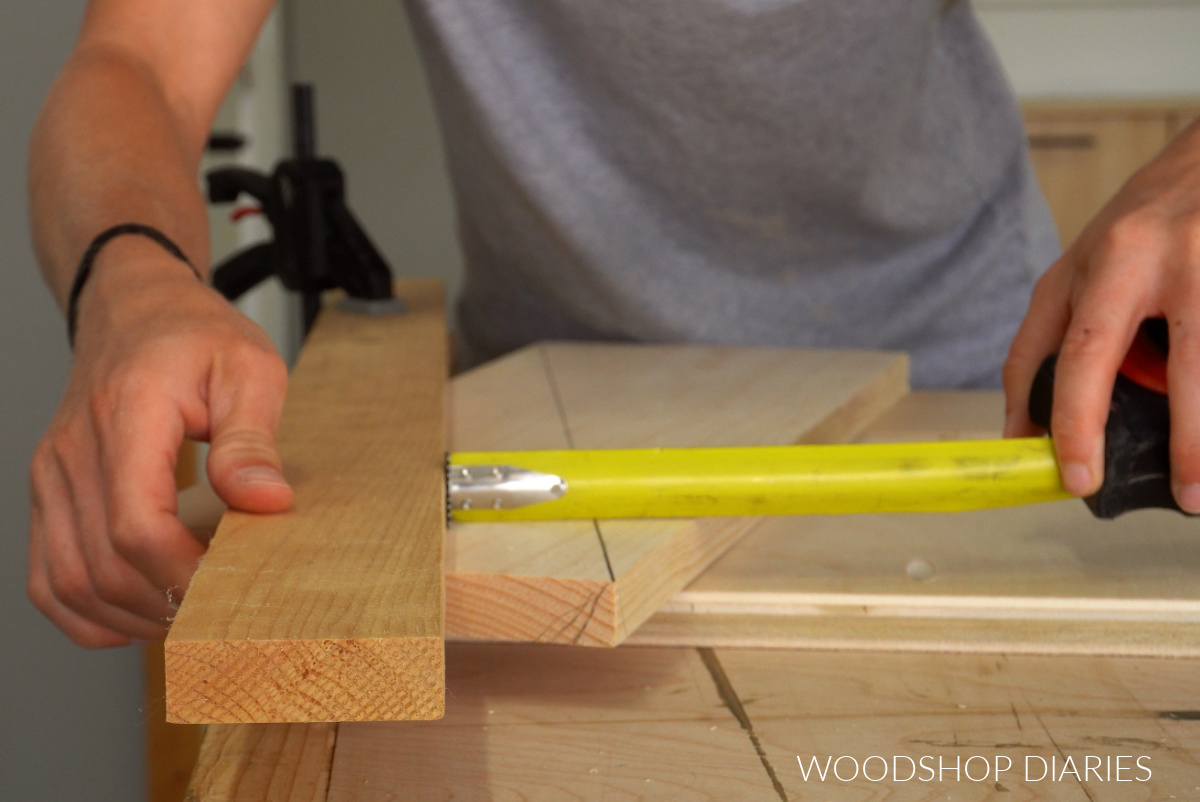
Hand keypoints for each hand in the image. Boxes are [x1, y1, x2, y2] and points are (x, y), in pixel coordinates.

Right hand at [27, 243, 293, 646]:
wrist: (137, 312)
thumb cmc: (196, 337)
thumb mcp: (250, 370)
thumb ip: (252, 440)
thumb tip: (267, 501)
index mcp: (126, 418)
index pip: (136, 526)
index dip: (184, 572)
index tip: (232, 582)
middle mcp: (72, 454)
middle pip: (103, 568)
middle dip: (167, 602)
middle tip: (224, 604)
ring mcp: (51, 479)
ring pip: (71, 584)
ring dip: (132, 617)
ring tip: (189, 609)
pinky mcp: (49, 497)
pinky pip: (48, 581)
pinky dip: (89, 614)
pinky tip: (138, 611)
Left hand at [1004, 120, 1199, 509]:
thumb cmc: (1155, 219)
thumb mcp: (1093, 264)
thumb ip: (1055, 337)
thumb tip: (1024, 427)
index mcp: (1094, 261)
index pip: (1047, 346)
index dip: (1050, 416)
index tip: (1066, 472)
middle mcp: (1139, 256)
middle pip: (1096, 352)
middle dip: (1090, 425)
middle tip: (1098, 486)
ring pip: (1189, 366)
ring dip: (1191, 437)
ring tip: (1191, 491)